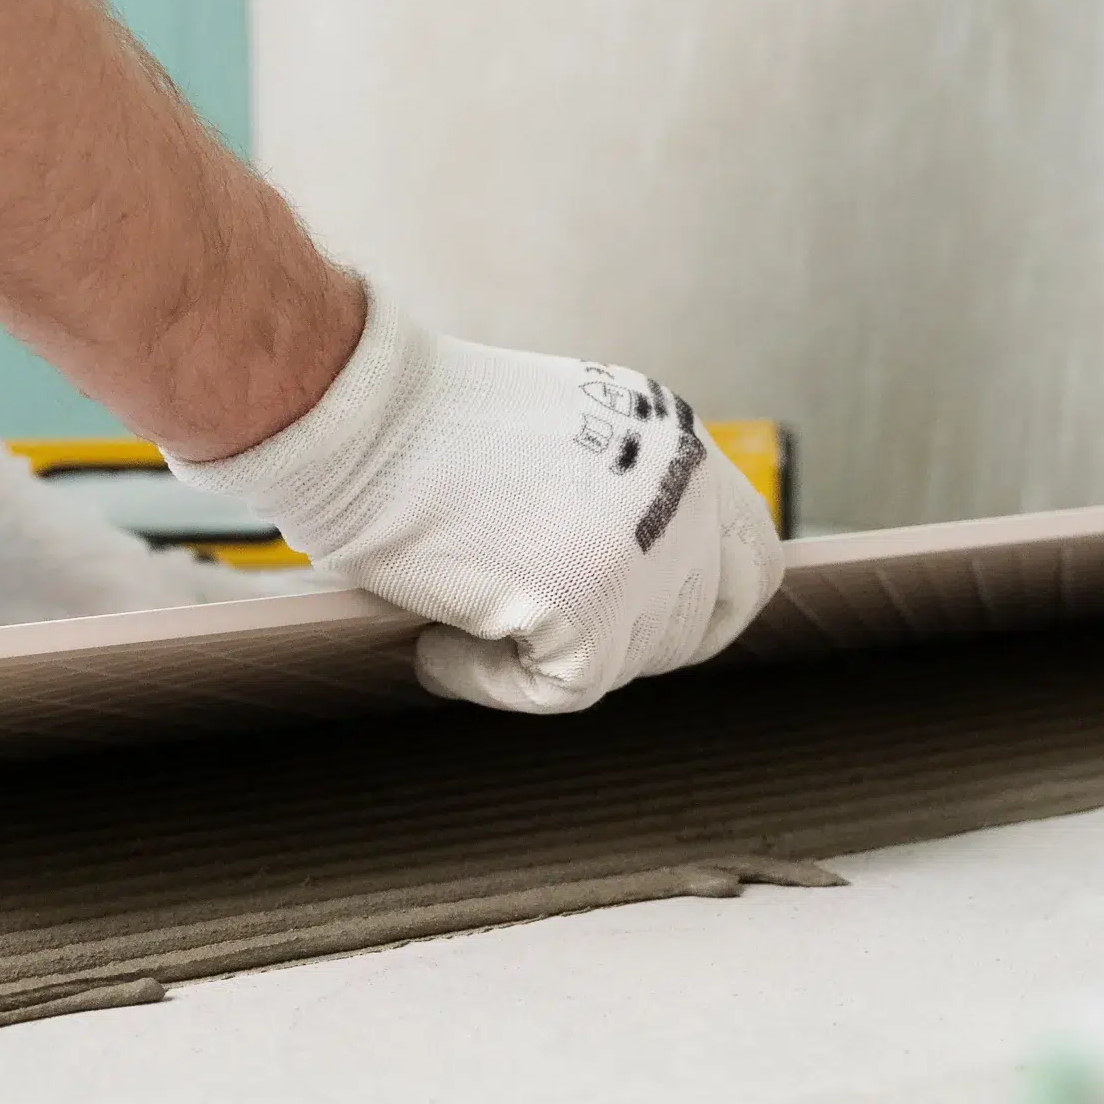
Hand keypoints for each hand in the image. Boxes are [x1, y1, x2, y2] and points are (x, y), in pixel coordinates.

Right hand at [168, 288, 783, 712]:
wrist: (354, 413)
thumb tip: (615, 590)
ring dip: (542, 656)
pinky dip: (489, 680)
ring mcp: (644, 549)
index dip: (701, 608)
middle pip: (700, 624)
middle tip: (533, 636)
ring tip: (453, 620)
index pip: (750, 555)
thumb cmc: (412, 427)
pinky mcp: (591, 605)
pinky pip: (556, 689)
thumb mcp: (551, 442)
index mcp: (672, 441)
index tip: (635, 626)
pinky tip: (437, 644)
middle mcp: (679, 490)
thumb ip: (605, 501)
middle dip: (622, 645)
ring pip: (627, 661)